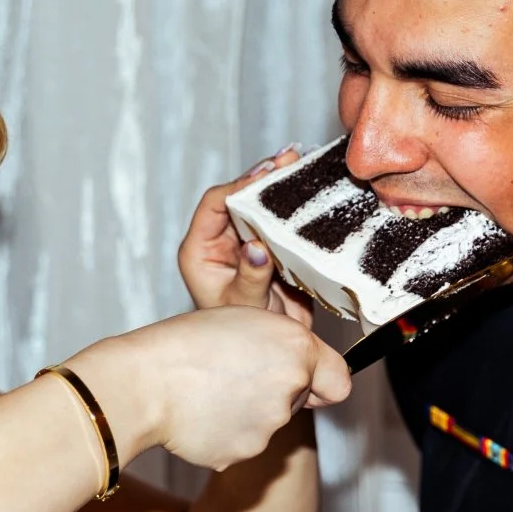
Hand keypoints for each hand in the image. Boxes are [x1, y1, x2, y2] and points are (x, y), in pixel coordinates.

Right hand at [74, 306, 349, 471]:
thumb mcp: (241, 319)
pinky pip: (241, 443)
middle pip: (299, 400)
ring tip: (207, 391)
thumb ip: (282, 344)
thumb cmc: (182, 344)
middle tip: (231, 373)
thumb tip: (300, 367)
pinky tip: (199, 414)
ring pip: (268, 422)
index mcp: (296, 348)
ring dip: (247, 411)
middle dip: (274, 390)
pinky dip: (224, 433)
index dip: (321, 379)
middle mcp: (291, 389)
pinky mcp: (243, 453)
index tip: (306, 378)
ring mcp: (269, 427)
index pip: (339, 380)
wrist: (142, 383)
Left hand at [178, 146, 313, 327]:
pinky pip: (281, 220)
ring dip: (281, 185)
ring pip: (261, 205)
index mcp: (200, 250)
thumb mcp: (242, 307)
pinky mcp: (270, 246)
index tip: (264, 176)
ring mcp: (247, 242)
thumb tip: (256, 247)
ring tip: (300, 162)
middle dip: (264, 177)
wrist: (272, 353)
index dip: (239, 185)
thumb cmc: (241, 336)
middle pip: (239, 197)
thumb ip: (249, 277)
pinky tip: (312, 187)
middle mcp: (220, 241)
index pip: (214, 204)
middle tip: (288, 158)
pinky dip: (296, 205)